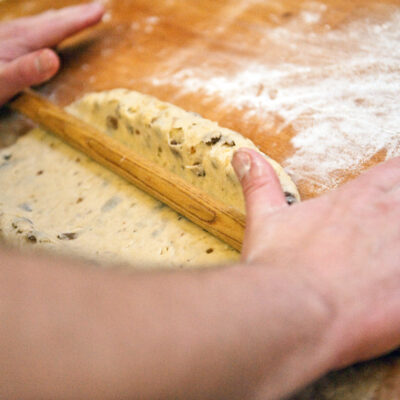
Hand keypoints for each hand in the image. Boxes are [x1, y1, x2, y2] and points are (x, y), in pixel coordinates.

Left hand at [0, 3, 103, 105]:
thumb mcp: (0, 83)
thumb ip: (25, 71)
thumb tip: (54, 57)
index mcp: (19, 42)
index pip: (55, 27)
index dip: (79, 20)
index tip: (100, 10)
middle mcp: (13, 35)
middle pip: (49, 21)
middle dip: (74, 16)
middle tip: (97, 9)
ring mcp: (5, 39)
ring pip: (39, 25)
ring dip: (59, 20)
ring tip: (74, 17)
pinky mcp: (1, 46)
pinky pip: (29, 32)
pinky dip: (43, 29)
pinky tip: (40, 34)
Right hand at [232, 149, 399, 368]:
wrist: (292, 312)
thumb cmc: (279, 268)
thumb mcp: (265, 219)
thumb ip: (260, 183)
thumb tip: (244, 156)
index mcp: (357, 200)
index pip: (397, 171)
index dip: (397, 180)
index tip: (390, 196)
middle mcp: (389, 219)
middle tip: (387, 232)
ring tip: (390, 257)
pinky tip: (395, 288)